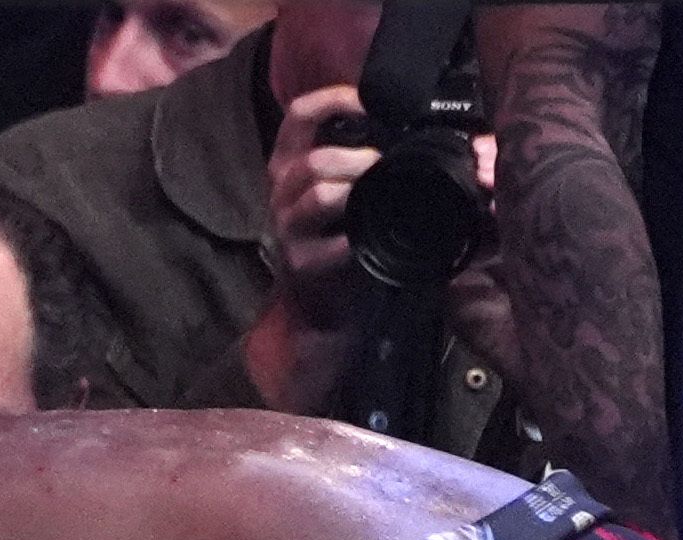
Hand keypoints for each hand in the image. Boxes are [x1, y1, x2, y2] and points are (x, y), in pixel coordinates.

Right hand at [266, 85, 378, 322]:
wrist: (322, 295)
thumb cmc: (336, 230)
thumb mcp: (337, 183)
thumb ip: (353, 151)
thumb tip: (401, 120)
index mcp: (289, 163)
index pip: (299, 115)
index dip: (334, 100)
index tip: (368, 103)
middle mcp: (281, 192)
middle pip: (312, 160)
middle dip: (356, 158)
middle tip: (383, 164)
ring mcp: (288, 227)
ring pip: (319, 195)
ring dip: (356, 189)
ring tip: (380, 193)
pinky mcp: (301, 261)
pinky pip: (332, 242)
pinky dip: (355, 236)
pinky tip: (368, 236)